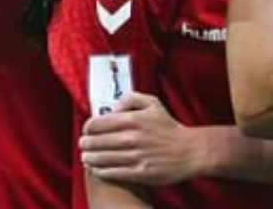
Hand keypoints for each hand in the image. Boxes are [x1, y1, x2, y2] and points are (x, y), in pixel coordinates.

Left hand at [80, 93, 206, 185]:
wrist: (189, 151)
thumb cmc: (169, 128)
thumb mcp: (153, 104)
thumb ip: (131, 98)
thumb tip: (113, 107)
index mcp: (134, 120)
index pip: (99, 123)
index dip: (88, 127)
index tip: (87, 130)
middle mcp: (133, 138)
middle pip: (97, 142)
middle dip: (86, 144)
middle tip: (83, 144)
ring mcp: (136, 157)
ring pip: (102, 159)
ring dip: (90, 158)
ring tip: (86, 157)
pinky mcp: (139, 173)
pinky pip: (113, 173)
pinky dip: (101, 171)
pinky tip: (97, 169)